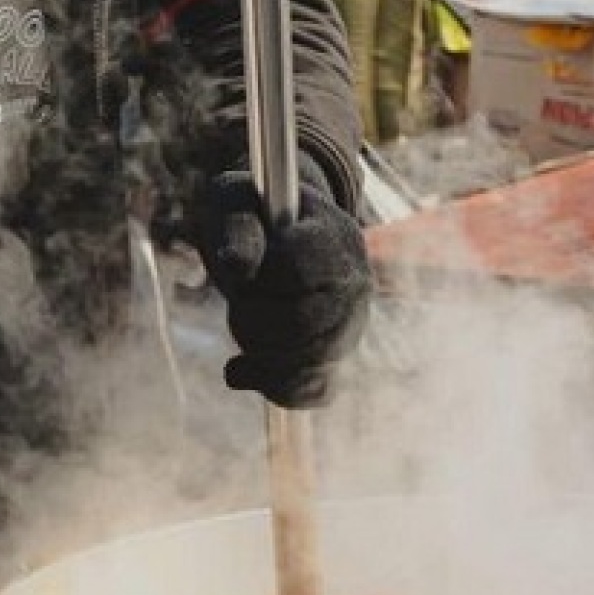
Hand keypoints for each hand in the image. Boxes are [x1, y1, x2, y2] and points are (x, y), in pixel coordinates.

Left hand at [192, 169, 371, 405]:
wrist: (274, 229)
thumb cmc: (251, 212)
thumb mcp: (236, 203)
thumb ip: (238, 229)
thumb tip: (237, 266)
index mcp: (338, 238)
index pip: (299, 273)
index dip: (260, 278)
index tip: (244, 266)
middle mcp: (356, 284)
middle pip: (304, 326)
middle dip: (252, 322)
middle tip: (237, 304)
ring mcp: (351, 324)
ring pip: (310, 364)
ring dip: (258, 356)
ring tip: (240, 335)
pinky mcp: (335, 356)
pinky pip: (316, 390)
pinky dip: (276, 388)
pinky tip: (244, 372)